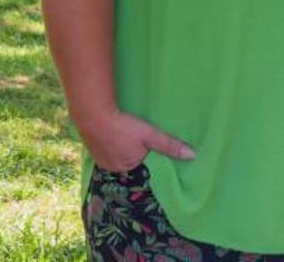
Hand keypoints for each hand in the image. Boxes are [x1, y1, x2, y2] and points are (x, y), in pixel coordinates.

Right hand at [75, 108, 194, 172]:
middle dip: (137, 154)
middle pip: (131, 162)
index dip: (149, 159)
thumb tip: (191, 156)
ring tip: (129, 138)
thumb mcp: (150, 135)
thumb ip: (170, 146)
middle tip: (140, 141)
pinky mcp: (93, 149)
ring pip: (119, 156)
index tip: (153, 150)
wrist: (92, 115)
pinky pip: (109, 151)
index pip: (143, 168)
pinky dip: (114, 145)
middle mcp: (112, 169)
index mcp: (126, 168)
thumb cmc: (123, 126)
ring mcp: (100, 160)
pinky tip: (118, 136)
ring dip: (124, 149)